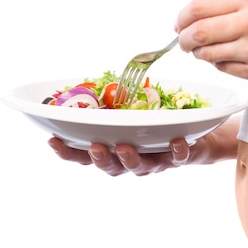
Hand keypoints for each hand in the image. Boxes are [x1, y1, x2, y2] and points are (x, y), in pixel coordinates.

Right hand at [47, 117, 240, 175]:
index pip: (84, 156)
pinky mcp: (179, 157)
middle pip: (110, 167)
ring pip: (141, 167)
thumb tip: (90, 79)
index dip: (67, 152)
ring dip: (130, 158)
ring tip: (123, 147)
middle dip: (100, 159)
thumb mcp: (127, 111)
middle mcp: (132, 160)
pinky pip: (178, 157)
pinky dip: (176, 151)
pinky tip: (175, 141)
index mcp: (113, 150)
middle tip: (94, 147)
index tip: (52, 140)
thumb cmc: (152, 122)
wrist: (195, 137)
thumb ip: (109, 104)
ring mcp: (155, 161)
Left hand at [174, 0, 247, 92]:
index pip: (200, 6)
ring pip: (208, 54)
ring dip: (201, 53)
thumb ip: (235, 5)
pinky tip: (230, 58)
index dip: (183, 16)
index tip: (180, 23)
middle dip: (184, 38)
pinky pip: (225, 69)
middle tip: (183, 41)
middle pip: (198, 32)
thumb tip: (198, 15)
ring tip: (207, 50)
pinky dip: (221, 64)